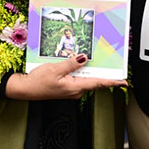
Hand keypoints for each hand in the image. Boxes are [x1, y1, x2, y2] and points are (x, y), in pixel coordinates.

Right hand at [5, 54, 127, 100]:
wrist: (26, 89)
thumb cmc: (38, 82)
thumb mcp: (55, 69)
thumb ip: (71, 64)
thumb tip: (83, 58)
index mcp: (75, 87)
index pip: (98, 83)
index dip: (112, 82)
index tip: (123, 82)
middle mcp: (75, 90)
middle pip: (94, 81)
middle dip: (104, 74)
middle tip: (114, 66)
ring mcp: (71, 90)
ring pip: (85, 79)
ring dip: (90, 71)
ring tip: (95, 61)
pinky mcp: (66, 87)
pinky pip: (78, 79)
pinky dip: (81, 72)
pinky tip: (79, 64)